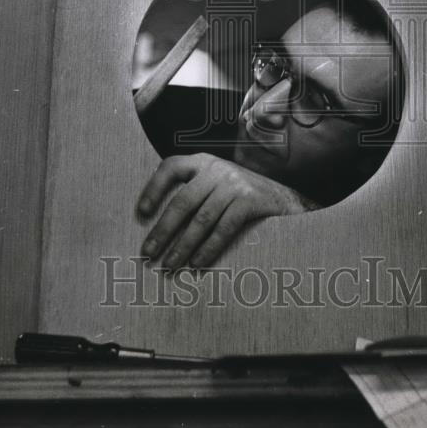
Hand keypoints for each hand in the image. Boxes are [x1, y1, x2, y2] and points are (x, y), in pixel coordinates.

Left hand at [137, 153, 313, 269]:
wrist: (285, 199)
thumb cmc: (241, 196)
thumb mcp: (216, 184)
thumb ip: (194, 191)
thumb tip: (158, 225)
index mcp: (204, 162)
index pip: (171, 167)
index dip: (153, 188)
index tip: (141, 212)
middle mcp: (217, 169)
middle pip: (183, 201)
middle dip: (163, 230)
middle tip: (148, 253)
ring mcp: (234, 184)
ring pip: (201, 219)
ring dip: (183, 246)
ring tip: (169, 265)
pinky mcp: (250, 201)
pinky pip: (223, 229)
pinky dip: (208, 249)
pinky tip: (197, 264)